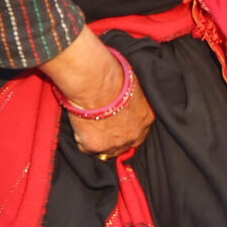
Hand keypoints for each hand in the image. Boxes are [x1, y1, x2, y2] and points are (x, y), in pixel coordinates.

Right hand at [41, 29, 154, 159]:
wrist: (95, 82)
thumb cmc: (112, 76)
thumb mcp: (133, 87)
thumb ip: (133, 100)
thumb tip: (125, 97)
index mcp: (146, 118)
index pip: (139, 132)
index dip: (126, 129)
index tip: (116, 124)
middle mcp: (135, 134)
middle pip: (125, 145)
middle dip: (114, 138)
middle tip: (100, 126)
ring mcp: (116, 143)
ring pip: (106, 149)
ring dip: (98, 139)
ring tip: (88, 123)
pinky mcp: (95, 146)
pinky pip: (86, 148)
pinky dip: (81, 137)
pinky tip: (80, 123)